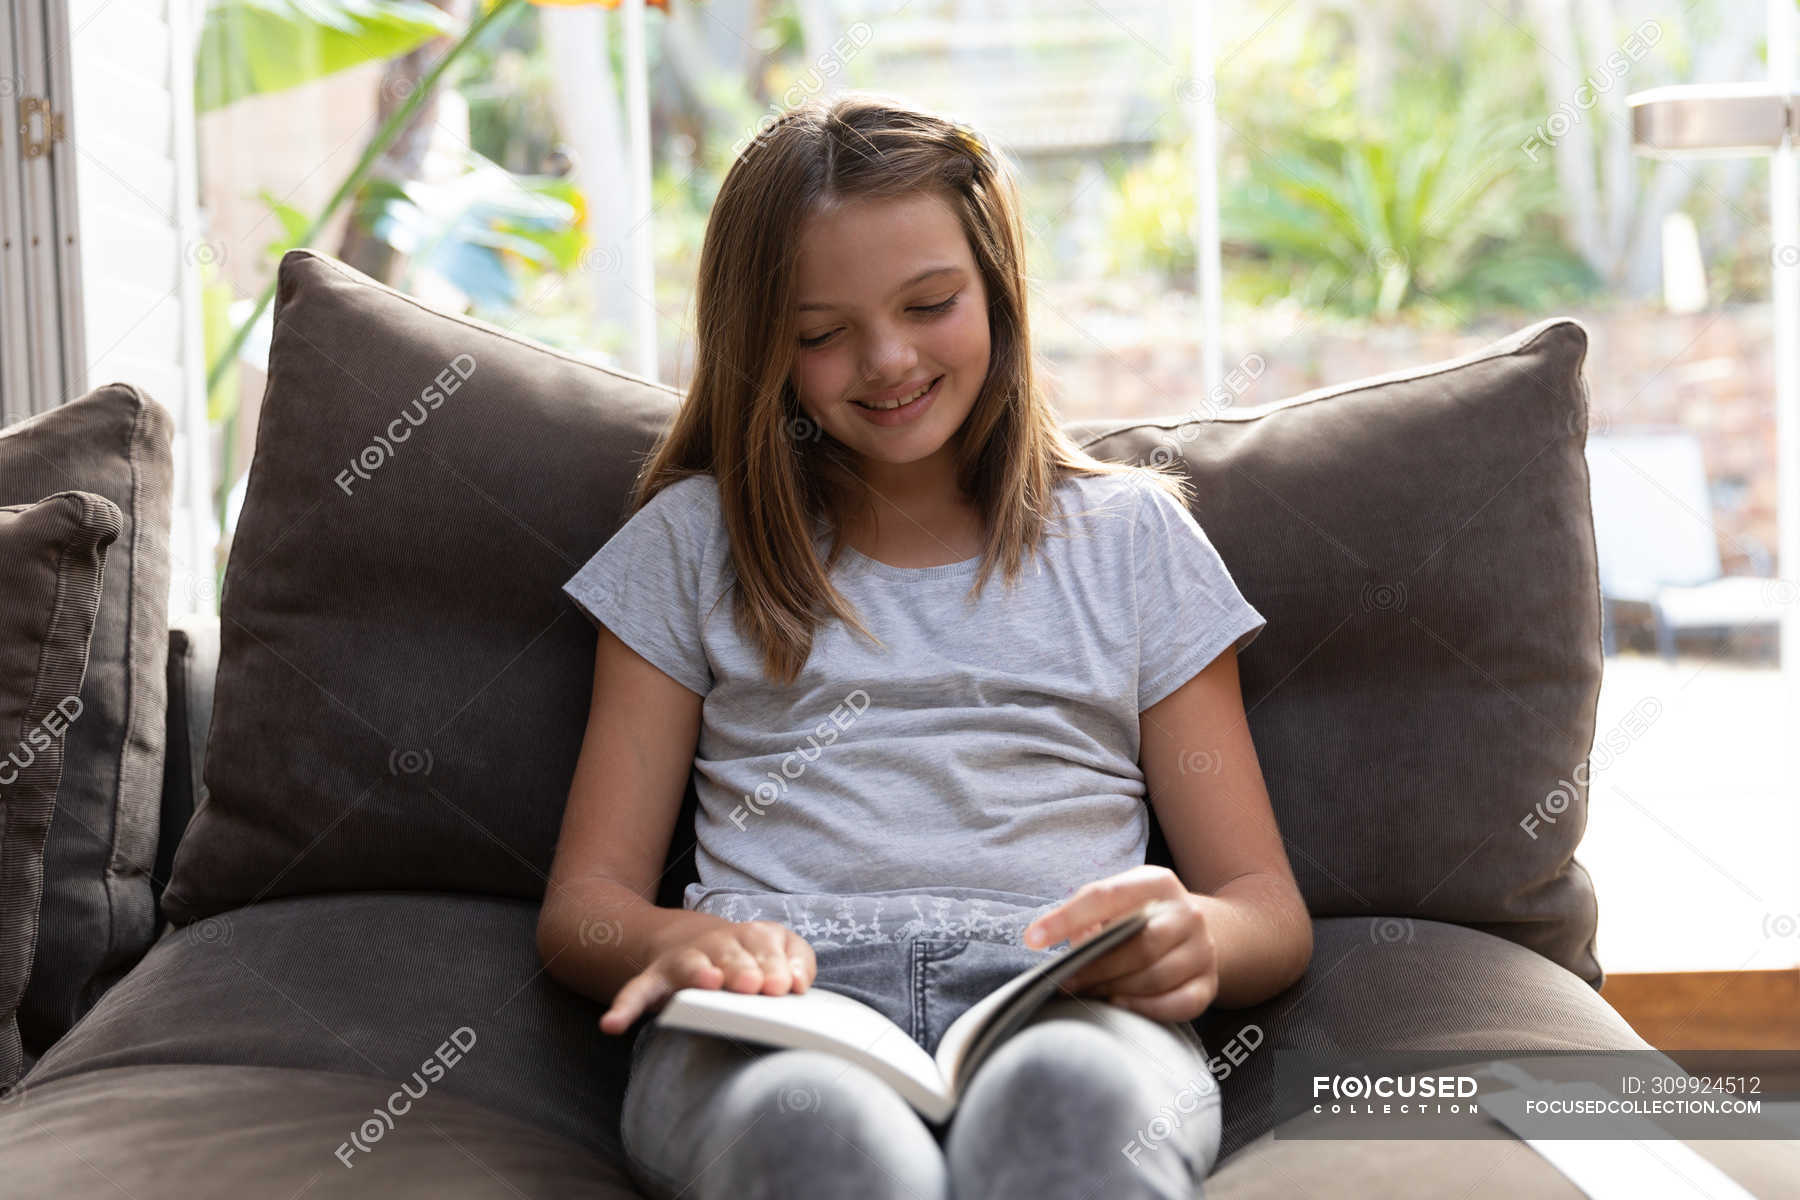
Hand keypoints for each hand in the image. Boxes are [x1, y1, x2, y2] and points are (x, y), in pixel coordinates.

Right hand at [599, 920, 816, 1035]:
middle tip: (752, 985)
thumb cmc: (746, 955)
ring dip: (698, 972)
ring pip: (690, 965)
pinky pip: (636, 993)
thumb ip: (798, 959)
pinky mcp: (654, 981)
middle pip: (729, 953)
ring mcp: (682, 962)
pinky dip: (624, 1007)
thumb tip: (800, 983)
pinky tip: (612, 1025)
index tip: (780, 985)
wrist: (691, 943)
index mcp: (748, 938)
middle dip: (741, 967)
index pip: (764, 946)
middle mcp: (714, 946)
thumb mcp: (777, 947)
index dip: (773, 964)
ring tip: (707, 982)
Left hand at [1021, 865, 1218, 1022]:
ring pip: (1155, 976)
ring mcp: (1201, 950)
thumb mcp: (1117, 904)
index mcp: (1157, 882)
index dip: (1066, 918)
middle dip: (1093, 966)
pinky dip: (1144, 1009)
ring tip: (1085, 993)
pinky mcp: (1208, 983)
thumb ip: (1088, 918)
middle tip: (1063, 981)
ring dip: (1113, 989)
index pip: (1106, 897)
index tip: (1032, 939)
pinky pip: (1178, 1004)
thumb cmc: (1139, 918)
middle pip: (1138, 943)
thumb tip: (1053, 946)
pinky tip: (1117, 1006)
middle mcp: (1186, 913)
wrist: (1193, 930)